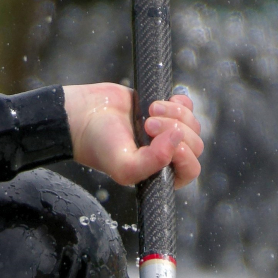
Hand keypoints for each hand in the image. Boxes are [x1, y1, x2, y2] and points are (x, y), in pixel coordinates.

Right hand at [63, 82, 203, 188]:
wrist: (83, 114)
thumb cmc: (98, 143)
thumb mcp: (123, 165)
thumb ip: (152, 163)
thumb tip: (177, 139)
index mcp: (157, 175)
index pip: (189, 171)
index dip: (185, 156)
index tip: (166, 143)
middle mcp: (164, 156)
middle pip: (194, 145)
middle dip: (174, 130)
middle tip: (148, 124)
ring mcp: (166, 133)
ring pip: (192, 124)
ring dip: (174, 114)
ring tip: (148, 112)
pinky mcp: (165, 111)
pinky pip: (187, 107)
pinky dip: (179, 102)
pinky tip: (160, 103)